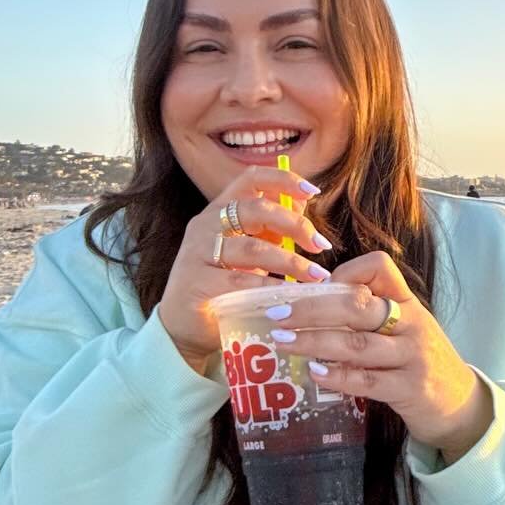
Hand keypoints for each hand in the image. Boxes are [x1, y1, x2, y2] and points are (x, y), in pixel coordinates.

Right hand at [157, 167, 332, 370]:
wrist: (185, 325)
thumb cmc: (223, 285)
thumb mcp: (250, 251)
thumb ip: (271, 229)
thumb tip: (302, 205)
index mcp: (220, 209)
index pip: (251, 178)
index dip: (284, 180)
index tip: (314, 192)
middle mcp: (206, 224)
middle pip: (255, 209)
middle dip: (294, 224)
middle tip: (320, 244)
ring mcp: (198, 252)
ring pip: (252, 248)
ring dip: (290, 261)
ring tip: (316, 275)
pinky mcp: (196, 281)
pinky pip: (240, 281)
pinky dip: (269, 287)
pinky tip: (289, 295)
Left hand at [270, 250, 493, 459]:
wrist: (460, 404)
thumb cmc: (419, 361)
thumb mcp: (403, 328)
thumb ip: (369, 315)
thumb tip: (311, 304)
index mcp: (407, 301)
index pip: (379, 267)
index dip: (345, 271)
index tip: (316, 285)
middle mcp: (412, 323)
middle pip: (357, 306)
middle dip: (311, 309)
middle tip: (277, 315)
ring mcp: (413, 356)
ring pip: (357, 343)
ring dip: (315, 341)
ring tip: (284, 342)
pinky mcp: (410, 389)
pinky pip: (368, 380)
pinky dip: (338, 376)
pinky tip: (314, 373)